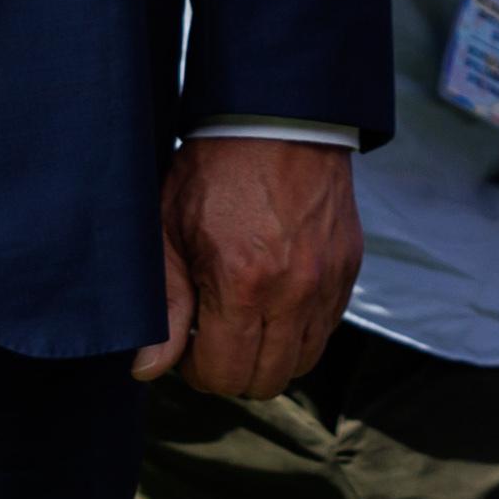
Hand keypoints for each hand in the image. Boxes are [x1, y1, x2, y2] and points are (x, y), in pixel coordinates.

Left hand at [139, 136, 360, 395]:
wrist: (279, 117)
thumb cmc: (216, 168)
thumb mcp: (169, 230)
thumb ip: (164, 306)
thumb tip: (149, 368)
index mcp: (242, 284)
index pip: (223, 374)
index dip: (197, 369)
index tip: (188, 343)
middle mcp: (293, 291)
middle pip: (267, 380)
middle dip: (233, 370)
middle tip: (214, 335)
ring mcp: (328, 281)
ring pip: (303, 362)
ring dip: (271, 354)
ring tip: (247, 320)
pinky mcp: (349, 267)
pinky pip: (327, 328)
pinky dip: (301, 329)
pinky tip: (276, 299)